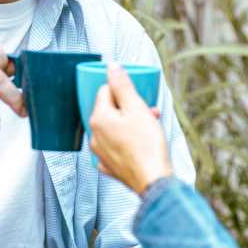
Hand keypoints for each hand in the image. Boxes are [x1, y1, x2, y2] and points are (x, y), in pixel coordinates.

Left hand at [89, 63, 172, 193]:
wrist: (153, 180)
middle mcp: (95, 136)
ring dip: (131, 124)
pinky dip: (128, 142)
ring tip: (150, 127)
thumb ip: (123, 86)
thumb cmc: (146, 145)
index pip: (105, 91)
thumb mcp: (137, 109)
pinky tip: (141, 144)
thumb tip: (112, 67)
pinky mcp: (110, 166)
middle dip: (129, 108)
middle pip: (110, 111)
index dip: (123, 91)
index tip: (138, 97)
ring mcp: (101, 153)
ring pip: (114, 129)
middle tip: (148, 112)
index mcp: (99, 119)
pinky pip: (116, 147)